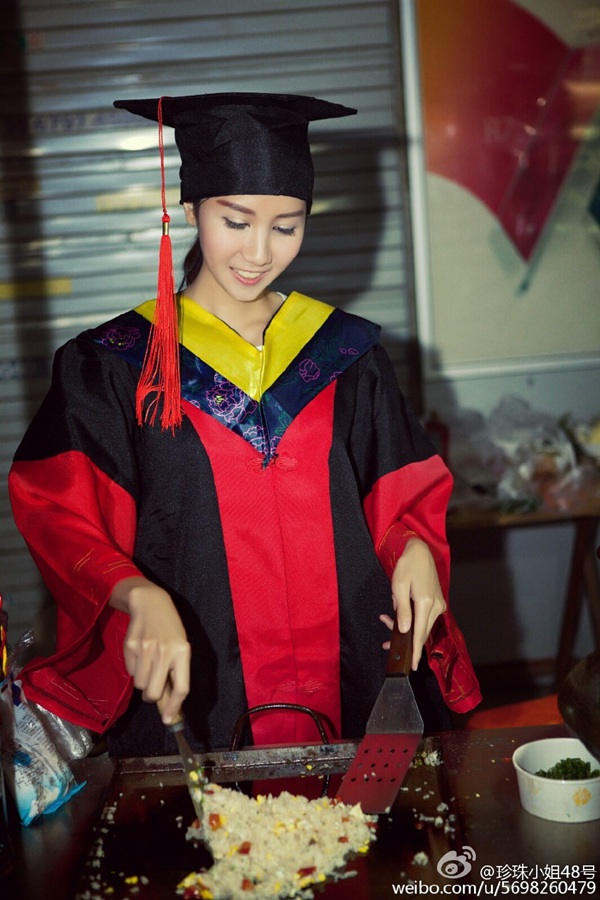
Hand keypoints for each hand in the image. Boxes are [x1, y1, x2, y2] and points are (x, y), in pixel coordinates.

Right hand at [110, 576, 190, 723]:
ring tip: (148, 664)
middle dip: (153, 697)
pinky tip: (140, 653)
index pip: (181, 688)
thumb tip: (169, 704)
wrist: (150, 603)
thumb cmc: (169, 629)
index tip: (169, 719)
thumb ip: (176, 672)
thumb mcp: (179, 647)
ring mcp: (146, 649)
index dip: (175, 707)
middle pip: (154, 692)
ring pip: (140, 685)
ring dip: (143, 681)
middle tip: (153, 689)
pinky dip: (135, 669)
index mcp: (182, 652)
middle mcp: (165, 651)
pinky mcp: (130, 647)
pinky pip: (131, 672)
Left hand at [379, 538, 445, 670]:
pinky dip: (412, 619)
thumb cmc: (407, 565)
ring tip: (387, 620)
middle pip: (422, 632)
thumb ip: (403, 610)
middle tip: (387, 644)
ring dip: (407, 628)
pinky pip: (425, 617)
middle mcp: (436, 606)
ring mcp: (439, 604)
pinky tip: (399, 614)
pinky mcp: (437, 602)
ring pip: (422, 625)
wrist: (420, 551)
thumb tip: (405, 630)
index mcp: (426, 603)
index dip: (416, 651)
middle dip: (406, 641)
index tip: (413, 665)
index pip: (420, 633)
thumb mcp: (399, 586)